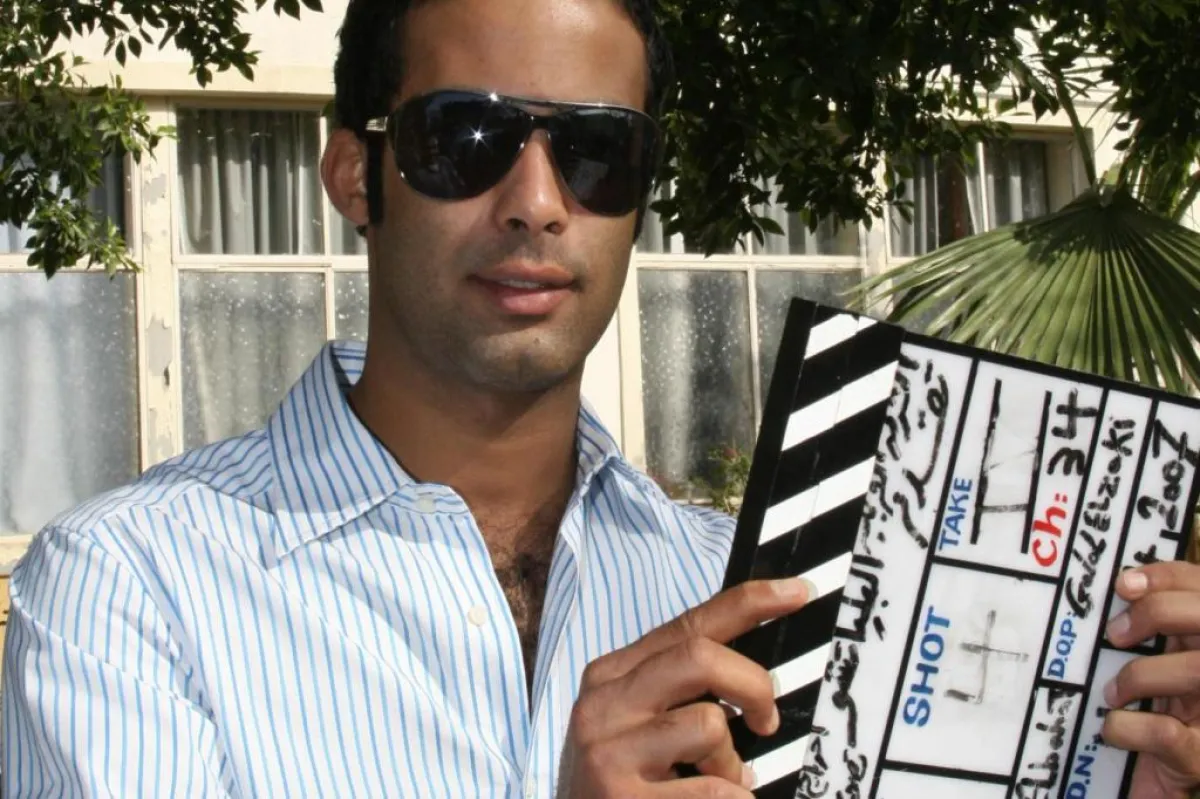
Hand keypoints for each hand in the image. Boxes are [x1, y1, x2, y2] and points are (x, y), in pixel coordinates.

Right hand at [554, 577, 811, 797]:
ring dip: (732, 765)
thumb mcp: (638, 724)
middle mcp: (603, 704)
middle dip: (754, 686)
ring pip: (710, 724)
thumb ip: (680, 689)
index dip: (749, 603)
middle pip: (701, 657)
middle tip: (766, 723)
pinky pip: (716, 791)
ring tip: (717, 784)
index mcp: (611, 675)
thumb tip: (749, 668)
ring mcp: (607, 753)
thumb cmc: (626, 784)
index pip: (688, 624)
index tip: (798, 592)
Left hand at [1102, 562, 1199, 797]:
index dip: (1167, 578)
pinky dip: (1129, 727)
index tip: (1122, 584)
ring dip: (1141, 675)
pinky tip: (1113, 729)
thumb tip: (1120, 588)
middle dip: (1158, 614)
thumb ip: (1150, 633)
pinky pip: (1169, 733)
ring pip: (1199, 671)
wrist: (1154, 787)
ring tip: (1113, 693)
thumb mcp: (1154, 669)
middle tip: (1115, 635)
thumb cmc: (1150, 719)